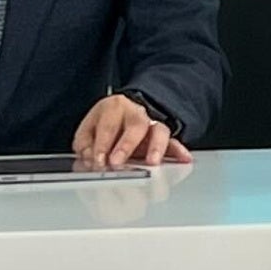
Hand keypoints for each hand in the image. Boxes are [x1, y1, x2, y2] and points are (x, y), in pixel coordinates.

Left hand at [73, 92, 190, 167]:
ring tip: (152, 162)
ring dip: (156, 147)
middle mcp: (136, 113)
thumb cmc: (106, 122)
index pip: (108, 125)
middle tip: (117, 162)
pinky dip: (179, 151)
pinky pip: (174, 142)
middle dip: (126, 145)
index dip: (102, 144)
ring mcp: (152, 124)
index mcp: (114, 107)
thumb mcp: (89, 128)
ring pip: (159, 131)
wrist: (128, 109)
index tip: (98, 160)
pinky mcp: (164, 137)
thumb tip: (90, 159)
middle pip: (135, 126)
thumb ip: (86, 144)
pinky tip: (184, 158)